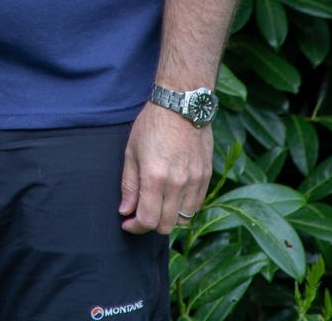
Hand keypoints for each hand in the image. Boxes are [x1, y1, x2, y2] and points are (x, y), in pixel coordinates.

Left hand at [118, 103, 212, 234]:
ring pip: (184, 219)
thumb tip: (125, 211)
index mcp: (154, 177)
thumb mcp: (131, 152)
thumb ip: (129, 185)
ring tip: (158, 204)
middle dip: (150, 225)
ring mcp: (194, 181)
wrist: (181, 105)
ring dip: (169, 218)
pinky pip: (196, 205)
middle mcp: (177, 183)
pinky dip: (184, 208)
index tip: (128, 223)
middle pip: (166, 226)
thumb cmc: (152, 125)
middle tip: (141, 214)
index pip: (147, 220)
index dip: (135, 227)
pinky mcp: (206, 176)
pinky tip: (173, 196)